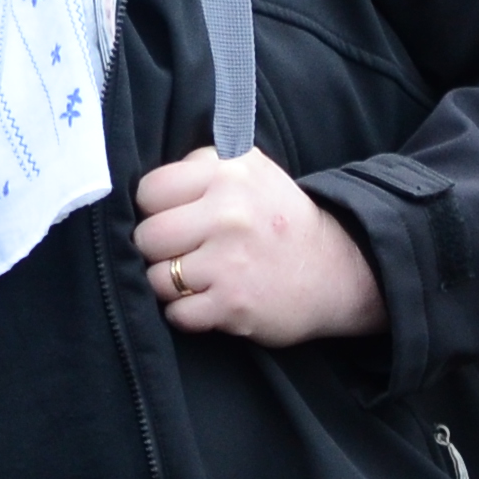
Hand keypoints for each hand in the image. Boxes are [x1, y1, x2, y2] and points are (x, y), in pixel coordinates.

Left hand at [129, 143, 383, 345]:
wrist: (336, 270)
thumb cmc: (278, 219)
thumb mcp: (250, 171)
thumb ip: (200, 165)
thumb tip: (142, 185)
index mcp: (228, 173)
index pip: (150, 191)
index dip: (154, 209)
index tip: (173, 218)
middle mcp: (229, 213)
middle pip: (147, 237)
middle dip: (158, 250)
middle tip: (183, 252)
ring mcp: (230, 261)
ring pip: (156, 277)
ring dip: (170, 284)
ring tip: (198, 277)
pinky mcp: (233, 304)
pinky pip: (176, 313)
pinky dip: (186, 313)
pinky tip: (208, 301)